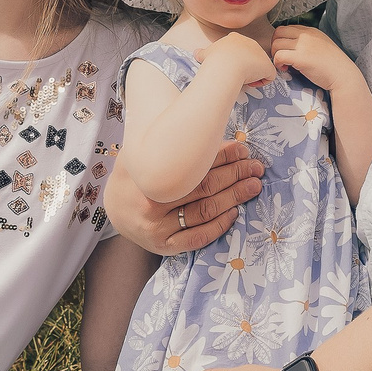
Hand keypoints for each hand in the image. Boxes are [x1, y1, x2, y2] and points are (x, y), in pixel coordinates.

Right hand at [105, 137, 263, 255]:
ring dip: (234, 197)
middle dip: (235, 175)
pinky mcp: (165, 247)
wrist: (116, 210)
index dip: (223, 156)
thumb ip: (170, 143)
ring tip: (253, 185)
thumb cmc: (139, 175)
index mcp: (149, 176)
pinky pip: (197, 238)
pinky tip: (234, 212)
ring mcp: (157, 228)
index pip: (194, 166)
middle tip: (255, 168)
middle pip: (204, 188)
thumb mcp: (145, 153)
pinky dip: (218, 225)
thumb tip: (210, 124)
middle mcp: (152, 204)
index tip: (243, 149)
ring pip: (205, 212)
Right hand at [203, 31, 274, 86]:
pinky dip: (261, 82)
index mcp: (236, 38)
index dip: (234, 61)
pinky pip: (268, 76)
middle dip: (244, 68)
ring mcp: (261, 54)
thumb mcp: (205, 54)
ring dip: (251, 75)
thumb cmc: (214, 60)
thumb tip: (197, 53)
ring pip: (259, 67)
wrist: (226, 64)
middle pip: (250, 58)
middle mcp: (251, 43)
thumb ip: (203, 53)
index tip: (228, 69)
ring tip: (241, 80)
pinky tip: (250, 83)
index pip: (239, 50)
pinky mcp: (268, 65)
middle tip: (234, 76)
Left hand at [269, 25, 355, 92]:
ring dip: (275, 55)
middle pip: (278, 32)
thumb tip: (292, 47)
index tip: (286, 51)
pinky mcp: (300, 58)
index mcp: (311, 31)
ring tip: (284, 65)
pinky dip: (277, 63)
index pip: (287, 27)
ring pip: (276, 44)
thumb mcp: (322, 45)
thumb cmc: (333, 65)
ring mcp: (303, 46)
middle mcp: (306, 35)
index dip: (282, 39)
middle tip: (281, 57)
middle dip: (275, 45)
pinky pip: (279, 56)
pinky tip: (285, 69)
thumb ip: (308, 42)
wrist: (344, 76)